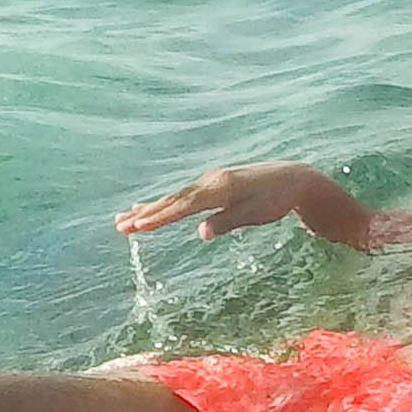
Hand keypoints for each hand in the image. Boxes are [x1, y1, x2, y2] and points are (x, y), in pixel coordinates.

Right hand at [119, 165, 303, 239]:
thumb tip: (201, 233)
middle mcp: (210, 181)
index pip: (184, 206)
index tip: (139, 226)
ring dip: (148, 208)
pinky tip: (148, 206)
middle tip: (118, 226)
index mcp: (220, 188)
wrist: (293, 178)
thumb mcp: (256, 214)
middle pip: (172, 200)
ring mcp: (209, 180)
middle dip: (145, 214)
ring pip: (174, 197)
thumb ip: (228, 222)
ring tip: (122, 218)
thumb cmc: (276, 200)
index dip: (160, 217)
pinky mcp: (212, 183)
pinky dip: (164, 202)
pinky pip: (182, 195)